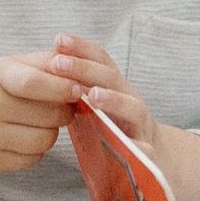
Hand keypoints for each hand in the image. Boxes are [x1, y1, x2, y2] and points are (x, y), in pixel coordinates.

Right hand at [0, 51, 84, 173]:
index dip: (60, 88)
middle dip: (64, 112)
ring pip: (44, 140)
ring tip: (42, 122)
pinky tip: (26, 137)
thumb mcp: (15, 65)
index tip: (79, 90)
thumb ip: (47, 61)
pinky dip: (37, 150)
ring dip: (52, 132)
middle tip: (62, 108)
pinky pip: (33, 159)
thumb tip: (81, 63)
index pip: (32, 83)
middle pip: (47, 116)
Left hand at [50, 31, 199, 200]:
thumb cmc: (114, 131)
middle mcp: (131, 100)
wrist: (154, 161)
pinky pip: (144, 149)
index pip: (100, 61)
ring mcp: (141, 126)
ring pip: (132, 107)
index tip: (58, 39)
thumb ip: (77, 91)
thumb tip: (45, 66)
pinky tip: (127, 145)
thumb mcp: (95, 107)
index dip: (81, 49)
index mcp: (115, 88)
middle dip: (85, 69)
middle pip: (111, 78)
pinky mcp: (149, 153)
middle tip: (58, 63)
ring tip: (92, 96)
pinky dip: (137, 147)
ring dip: (113, 100)